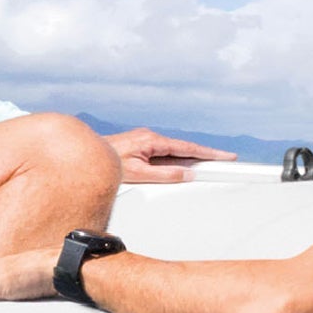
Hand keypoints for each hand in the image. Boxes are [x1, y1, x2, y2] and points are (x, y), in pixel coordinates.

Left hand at [108, 127, 234, 184]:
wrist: (85, 157)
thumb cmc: (108, 164)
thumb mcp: (139, 174)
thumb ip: (165, 175)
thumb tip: (187, 174)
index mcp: (153, 141)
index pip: (188, 149)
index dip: (209, 154)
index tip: (226, 157)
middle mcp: (151, 137)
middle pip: (184, 149)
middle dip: (205, 156)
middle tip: (226, 162)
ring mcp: (146, 140)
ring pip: (174, 151)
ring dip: (190, 158)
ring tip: (208, 166)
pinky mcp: (140, 146)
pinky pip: (164, 153)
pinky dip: (176, 159)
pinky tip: (181, 166)